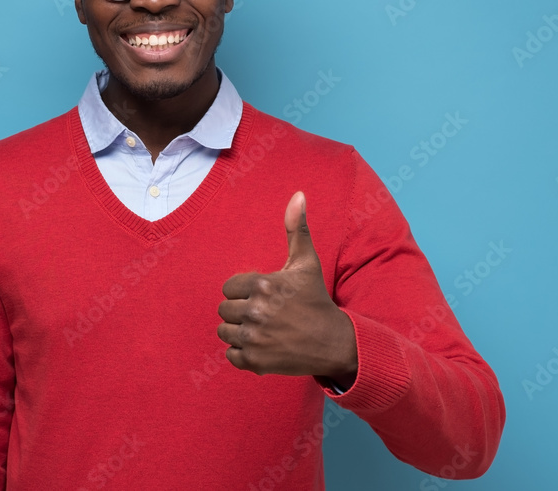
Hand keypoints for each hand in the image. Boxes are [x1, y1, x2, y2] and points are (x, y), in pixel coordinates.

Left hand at [216, 192, 357, 384]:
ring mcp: (254, 338)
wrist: (333, 342)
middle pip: (225, 310)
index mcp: (262, 285)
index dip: (244, 292)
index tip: (263, 297)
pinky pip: (230, 355)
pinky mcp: (255, 361)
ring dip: (238, 332)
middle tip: (264, 314)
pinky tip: (262, 345)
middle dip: (241, 311)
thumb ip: (296, 229)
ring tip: (262, 329)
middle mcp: (255, 311)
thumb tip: (298, 195)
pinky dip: (242, 353)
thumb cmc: (316, 300)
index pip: (229, 287)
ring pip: (224, 332)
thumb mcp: (306, 263)